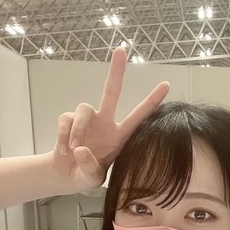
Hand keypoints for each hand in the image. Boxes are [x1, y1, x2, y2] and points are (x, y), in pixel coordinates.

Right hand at [52, 47, 168, 191]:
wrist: (66, 175)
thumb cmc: (86, 175)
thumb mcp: (92, 179)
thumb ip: (89, 168)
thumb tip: (80, 149)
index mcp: (119, 136)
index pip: (139, 116)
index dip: (152, 101)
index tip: (167, 84)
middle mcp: (105, 123)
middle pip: (111, 91)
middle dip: (116, 71)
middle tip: (121, 49)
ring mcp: (88, 120)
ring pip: (84, 108)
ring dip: (76, 130)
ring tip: (72, 149)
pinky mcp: (69, 120)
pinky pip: (66, 119)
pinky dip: (63, 135)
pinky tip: (63, 150)